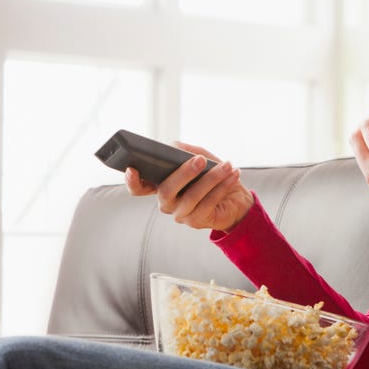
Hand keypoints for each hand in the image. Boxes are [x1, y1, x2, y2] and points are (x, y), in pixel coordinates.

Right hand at [125, 141, 252, 231]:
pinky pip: (208, 203)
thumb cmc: (214, 175)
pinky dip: (222, 186)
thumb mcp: (200, 157)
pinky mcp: (196, 221)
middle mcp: (166, 202)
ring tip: (225, 166)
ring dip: (211, 178)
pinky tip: (232, 175)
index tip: (132, 168)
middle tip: (200, 160)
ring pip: (190, 196)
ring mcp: (180, 213)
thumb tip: (173, 146)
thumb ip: (184, 150)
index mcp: (161, 185)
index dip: (132, 181)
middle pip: (166, 190)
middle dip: (184, 173)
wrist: (236, 198)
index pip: (139, 187)